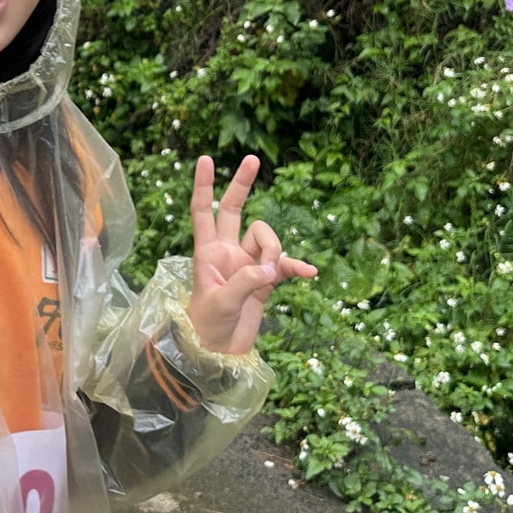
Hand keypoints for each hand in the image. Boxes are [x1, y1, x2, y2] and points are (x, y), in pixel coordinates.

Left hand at [184, 155, 315, 355]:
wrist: (217, 353)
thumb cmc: (205, 327)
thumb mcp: (220, 304)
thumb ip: (243, 283)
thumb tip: (269, 269)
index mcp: (207, 252)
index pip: (202, 211)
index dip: (204, 186)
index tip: (206, 158)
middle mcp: (227, 252)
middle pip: (234, 209)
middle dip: (242, 184)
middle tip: (252, 158)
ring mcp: (247, 264)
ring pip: (267, 239)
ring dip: (274, 251)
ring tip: (270, 278)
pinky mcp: (265, 281)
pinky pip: (286, 265)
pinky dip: (297, 266)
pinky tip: (309, 272)